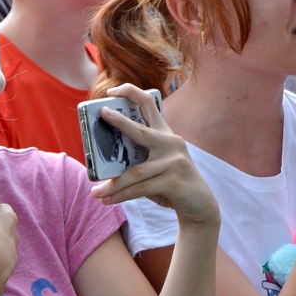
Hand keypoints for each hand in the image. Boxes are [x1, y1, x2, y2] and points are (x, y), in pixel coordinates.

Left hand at [89, 85, 219, 226]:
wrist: (199, 204)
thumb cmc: (171, 181)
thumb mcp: (157, 163)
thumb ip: (138, 157)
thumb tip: (102, 164)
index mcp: (165, 133)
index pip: (149, 103)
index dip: (130, 92)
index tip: (111, 92)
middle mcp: (171, 142)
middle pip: (141, 131)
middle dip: (120, 122)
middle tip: (103, 114)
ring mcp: (174, 161)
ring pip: (135, 172)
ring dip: (113, 184)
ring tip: (96, 192)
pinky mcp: (174, 181)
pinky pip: (141, 189)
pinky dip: (121, 196)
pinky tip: (107, 200)